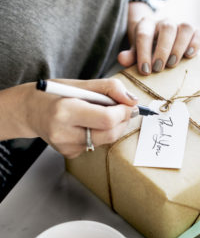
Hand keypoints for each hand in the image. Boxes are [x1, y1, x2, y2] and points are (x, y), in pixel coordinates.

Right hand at [1, 79, 137, 158]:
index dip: (123, 112)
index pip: (107, 119)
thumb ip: (109, 88)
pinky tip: (87, 124)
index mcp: (65, 111)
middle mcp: (64, 133)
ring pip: (106, 140)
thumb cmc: (54, 94)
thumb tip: (133, 101)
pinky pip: (96, 145)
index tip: (128, 104)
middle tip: (123, 109)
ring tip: (101, 113)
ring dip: (113, 127)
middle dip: (123, 121)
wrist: (28, 111)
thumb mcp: (80, 83)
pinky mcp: (70, 153)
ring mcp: (66, 146)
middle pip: (110, 134)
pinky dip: (100, 133)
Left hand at [118, 2, 199, 74]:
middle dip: (163, 50)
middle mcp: (164, 22)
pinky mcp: (194, 33)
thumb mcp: (136, 52)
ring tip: (173, 64)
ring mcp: (180, 26)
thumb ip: (130, 56)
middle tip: (159, 68)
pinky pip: (199, 33)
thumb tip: (122, 59)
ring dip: (179, 47)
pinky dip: (197, 43)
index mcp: (147, 25)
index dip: (144, 53)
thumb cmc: (146, 49)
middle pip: (167, 28)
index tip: (145, 71)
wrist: (158, 41)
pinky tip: (190, 55)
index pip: (144, 34)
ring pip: (185, 28)